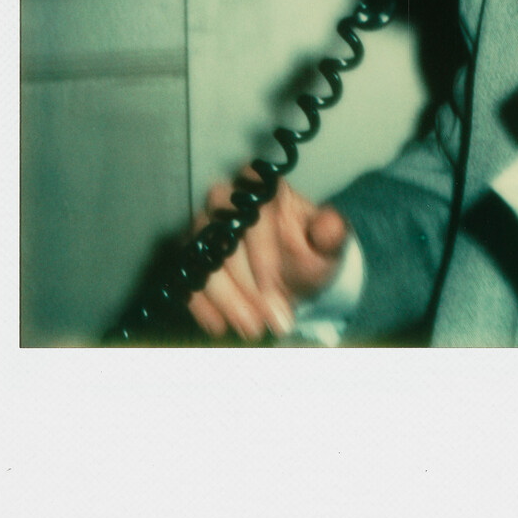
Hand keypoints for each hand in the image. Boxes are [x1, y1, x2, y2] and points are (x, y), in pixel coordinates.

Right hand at [186, 177, 350, 341]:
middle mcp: (229, 200)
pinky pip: (186, 275)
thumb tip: (330, 224)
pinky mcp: (191, 253)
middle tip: (265, 317)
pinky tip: (221, 325)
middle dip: (245, 284)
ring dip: (226, 298)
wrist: (293, 275)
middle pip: (224, 236)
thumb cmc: (309, 253)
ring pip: (204, 258)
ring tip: (251, 327)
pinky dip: (201, 304)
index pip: (256, 213)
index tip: (273, 288)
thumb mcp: (327, 247)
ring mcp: (204, 225)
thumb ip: (331, 234)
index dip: (262, 253)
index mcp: (266, 190)